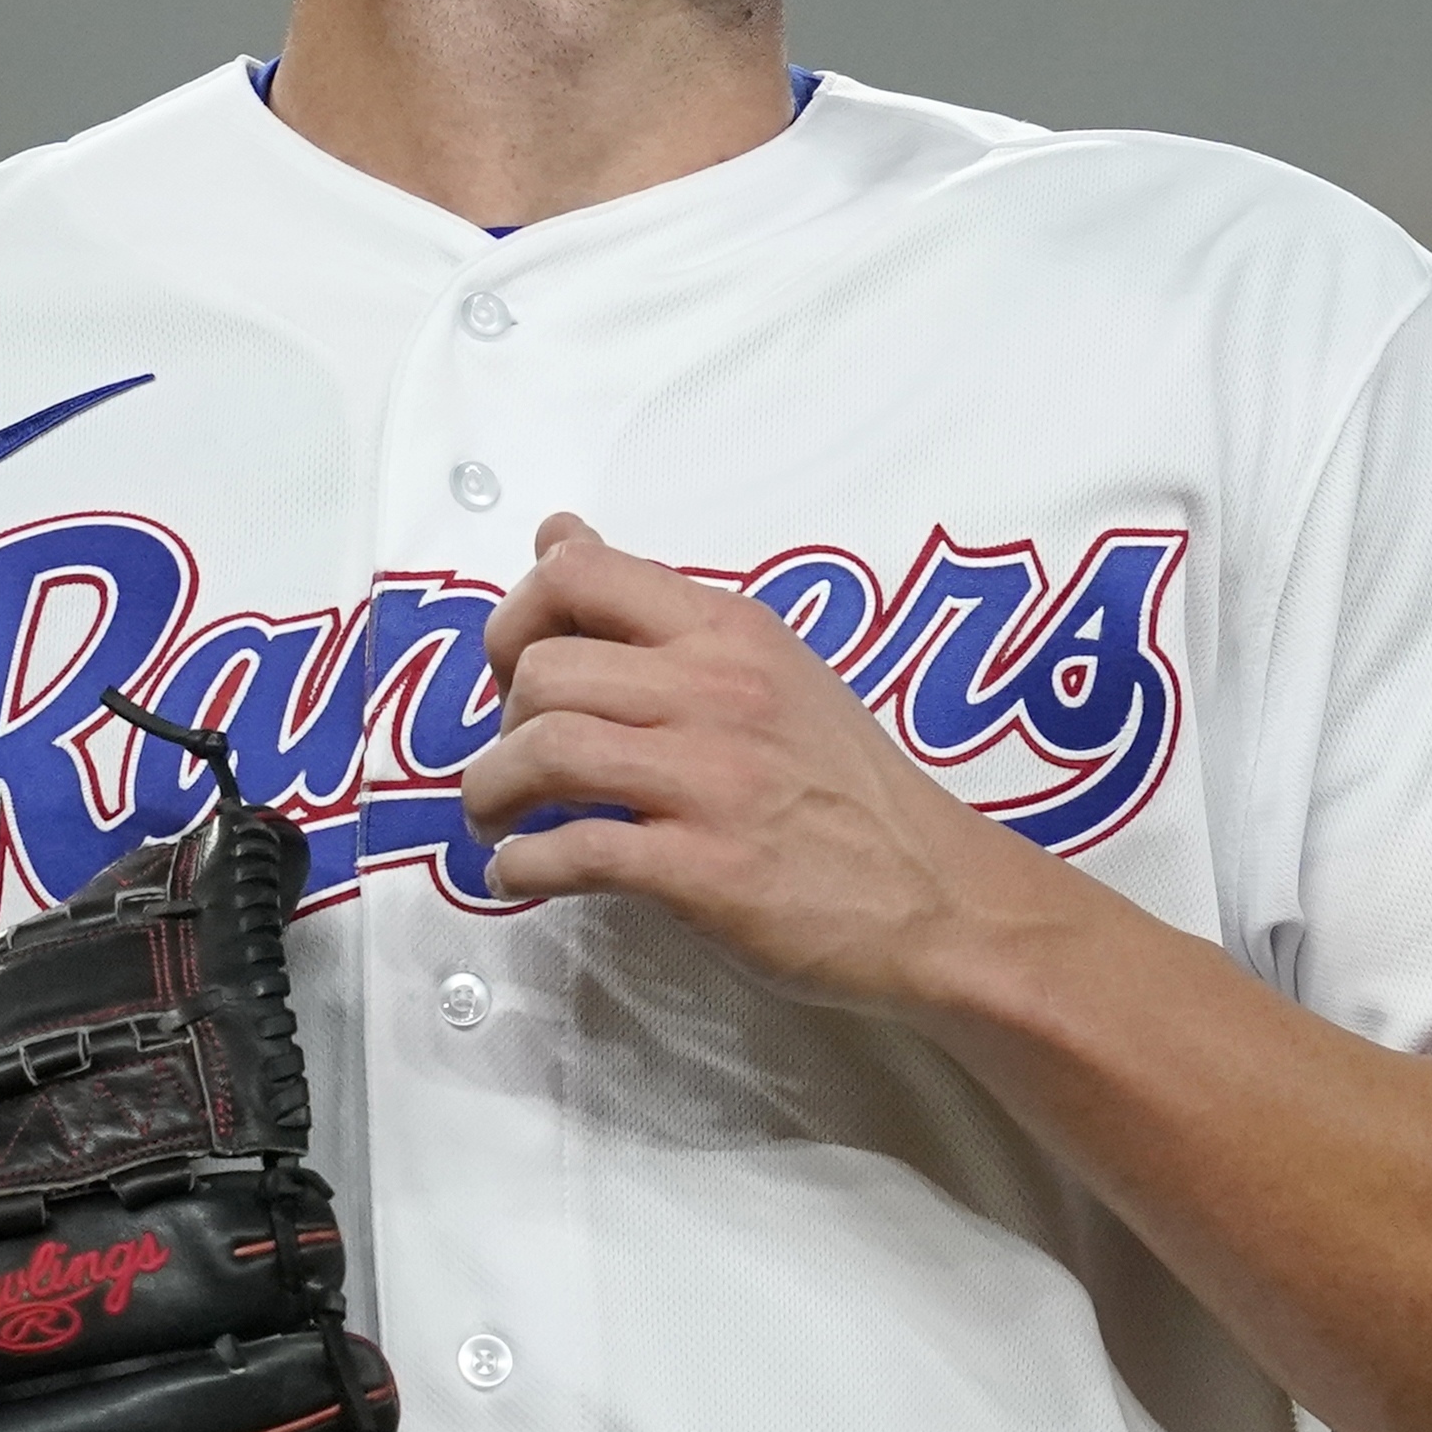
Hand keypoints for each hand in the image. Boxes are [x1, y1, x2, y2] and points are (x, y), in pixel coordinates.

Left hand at [463, 512, 1060, 1015]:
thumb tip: (558, 533)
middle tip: (514, 764)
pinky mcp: (707, 869)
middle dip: (498, 723)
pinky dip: (523, 867)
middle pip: (544, 668)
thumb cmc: (848, 788)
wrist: (939, 898)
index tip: (514, 672)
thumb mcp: (769, 667)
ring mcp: (714, 779)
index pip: (579, 572)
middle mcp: (719, 689)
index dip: (516, 618)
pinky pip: (575, 852)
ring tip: (498, 820)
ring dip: (492, 793)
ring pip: (546, 751)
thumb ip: (663, 612)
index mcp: (731, 631)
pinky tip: (522, 877)